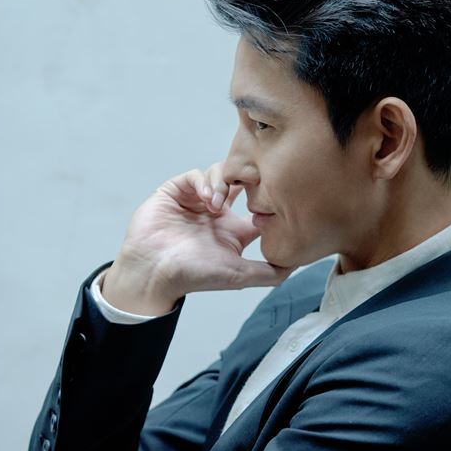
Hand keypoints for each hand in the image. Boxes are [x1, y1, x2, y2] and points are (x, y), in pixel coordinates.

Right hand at [102, 163, 294, 313]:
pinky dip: (203, 182)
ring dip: (222, 184)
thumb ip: (269, 273)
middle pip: (241, 182)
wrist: (154, 271)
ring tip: (216, 205)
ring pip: (219, 174)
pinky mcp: (176, 191)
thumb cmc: (194, 276)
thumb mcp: (239, 275)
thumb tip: (297, 263)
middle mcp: (217, 213)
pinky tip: (204, 199)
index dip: (269, 197)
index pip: (259, 204)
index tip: (273, 200)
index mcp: (234, 230)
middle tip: (251, 184)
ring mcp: (196, 200)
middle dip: (247, 179)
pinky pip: (195, 174)